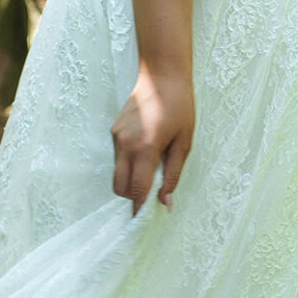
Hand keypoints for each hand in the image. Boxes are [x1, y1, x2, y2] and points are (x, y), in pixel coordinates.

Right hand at [111, 67, 194, 214]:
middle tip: (149, 197)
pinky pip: (118, 158)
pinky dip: (128, 164)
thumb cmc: (179, 107)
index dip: (140, 208)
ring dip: (130, 180)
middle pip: (120, 187)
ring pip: (117, 173)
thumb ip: (173, 174)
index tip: (142, 222)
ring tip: (151, 170)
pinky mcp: (113, 131)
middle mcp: (125, 144)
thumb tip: (165, 201)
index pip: (137, 189)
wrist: (162, 75)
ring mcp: (116, 137)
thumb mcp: (184, 142)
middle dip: (132, 197)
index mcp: (146, 148)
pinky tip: (145, 151)